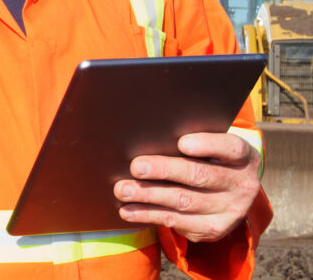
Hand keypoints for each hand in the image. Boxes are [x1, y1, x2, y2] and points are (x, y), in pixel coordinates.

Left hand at [114, 132, 261, 241]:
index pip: (230, 148)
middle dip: (164, 170)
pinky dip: (148, 214)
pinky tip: (128, 209)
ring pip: (183, 201)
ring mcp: (229, 210)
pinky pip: (176, 221)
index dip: (207, 145)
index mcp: (244, 157)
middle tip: (136, 167)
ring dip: (149, 195)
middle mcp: (241, 185)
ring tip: (123, 189)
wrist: (229, 192)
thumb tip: (149, 137)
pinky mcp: (213, 229)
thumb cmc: (209, 158)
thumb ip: (190, 141)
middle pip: (199, 175)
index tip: (181, 143)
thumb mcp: (212, 147)